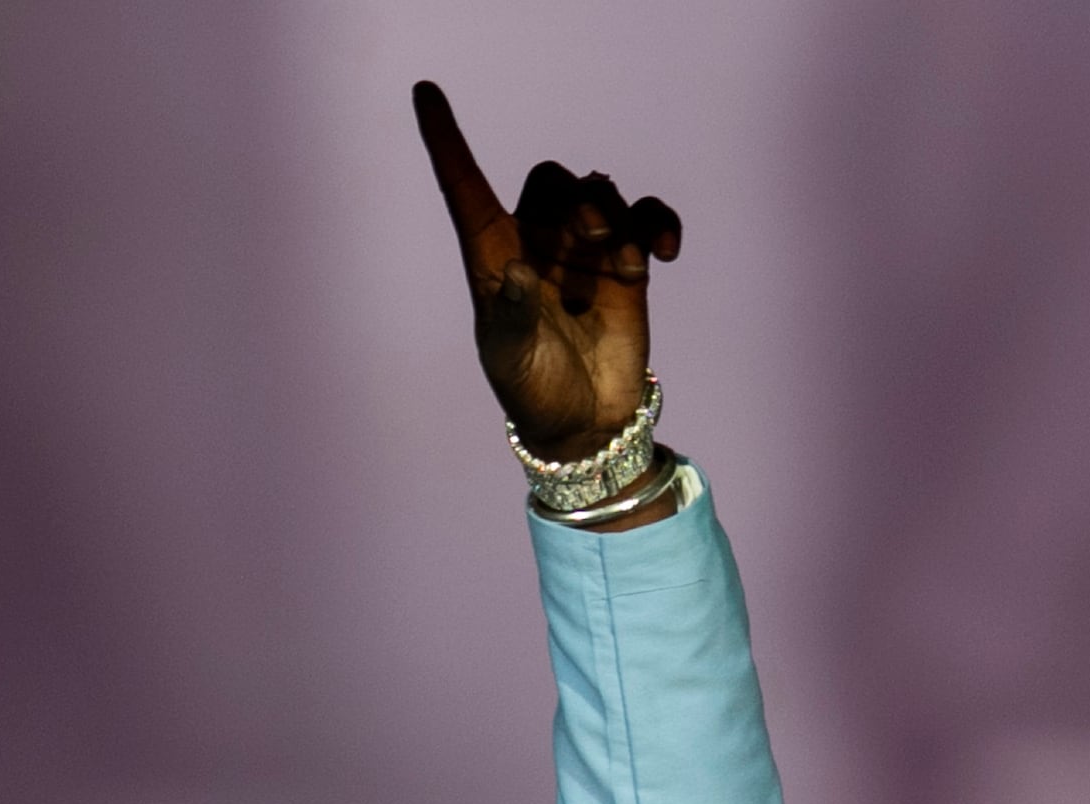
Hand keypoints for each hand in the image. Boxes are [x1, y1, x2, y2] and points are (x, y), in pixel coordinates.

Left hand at [413, 81, 681, 463]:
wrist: (585, 423)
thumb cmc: (533, 390)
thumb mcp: (510, 357)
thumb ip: (512, 314)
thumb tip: (520, 271)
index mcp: (492, 258)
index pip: (465, 188)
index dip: (446, 141)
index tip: (425, 93)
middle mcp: (537, 244)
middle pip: (552, 181)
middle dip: (574, 197)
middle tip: (590, 236)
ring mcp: (584, 252)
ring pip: (600, 194)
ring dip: (614, 214)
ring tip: (624, 260)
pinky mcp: (626, 264)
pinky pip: (644, 218)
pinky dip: (656, 223)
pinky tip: (663, 251)